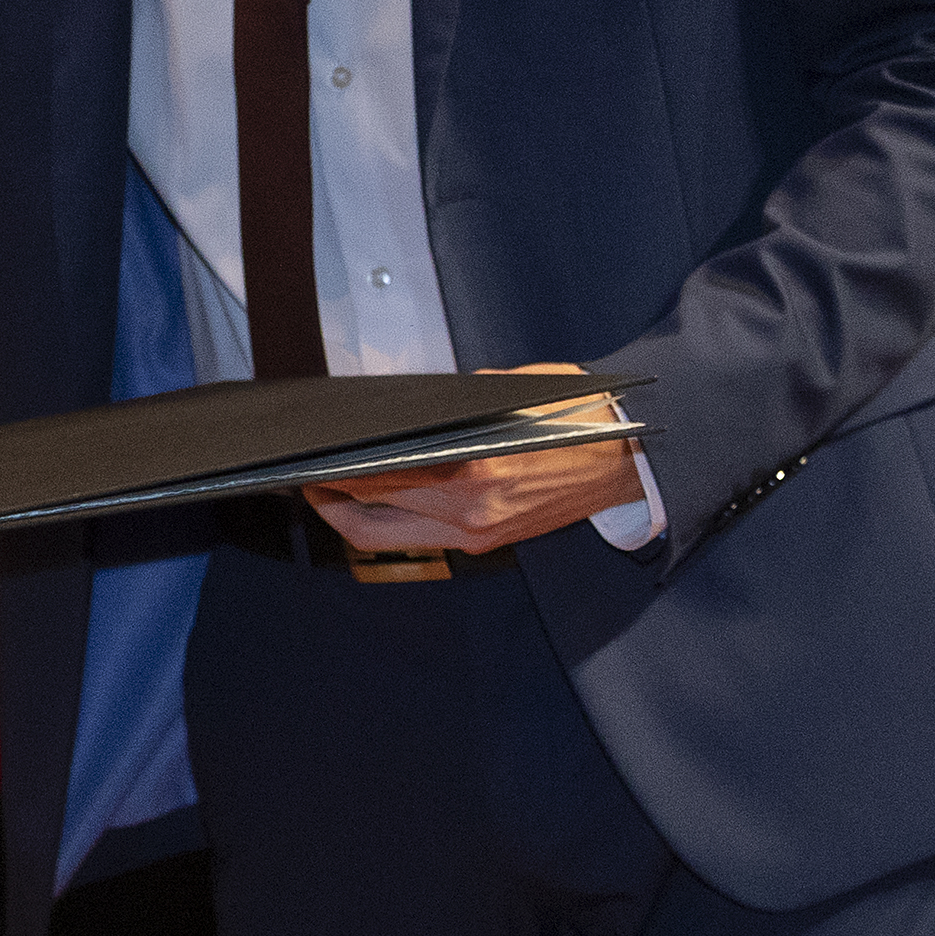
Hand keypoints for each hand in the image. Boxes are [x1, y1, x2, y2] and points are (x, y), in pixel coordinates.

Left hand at [304, 363, 644, 556]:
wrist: (633, 462)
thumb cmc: (578, 417)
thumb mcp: (515, 391)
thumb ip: (452, 401)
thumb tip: (401, 408)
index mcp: (475, 470)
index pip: (377, 476)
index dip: (332, 471)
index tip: (304, 458)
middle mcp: (470, 512)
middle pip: (369, 516)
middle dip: (327, 498)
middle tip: (301, 478)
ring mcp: (478, 535)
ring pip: (387, 539)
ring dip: (350, 518)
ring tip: (325, 491)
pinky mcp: (488, 544)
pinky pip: (420, 540)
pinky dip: (388, 524)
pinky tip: (374, 501)